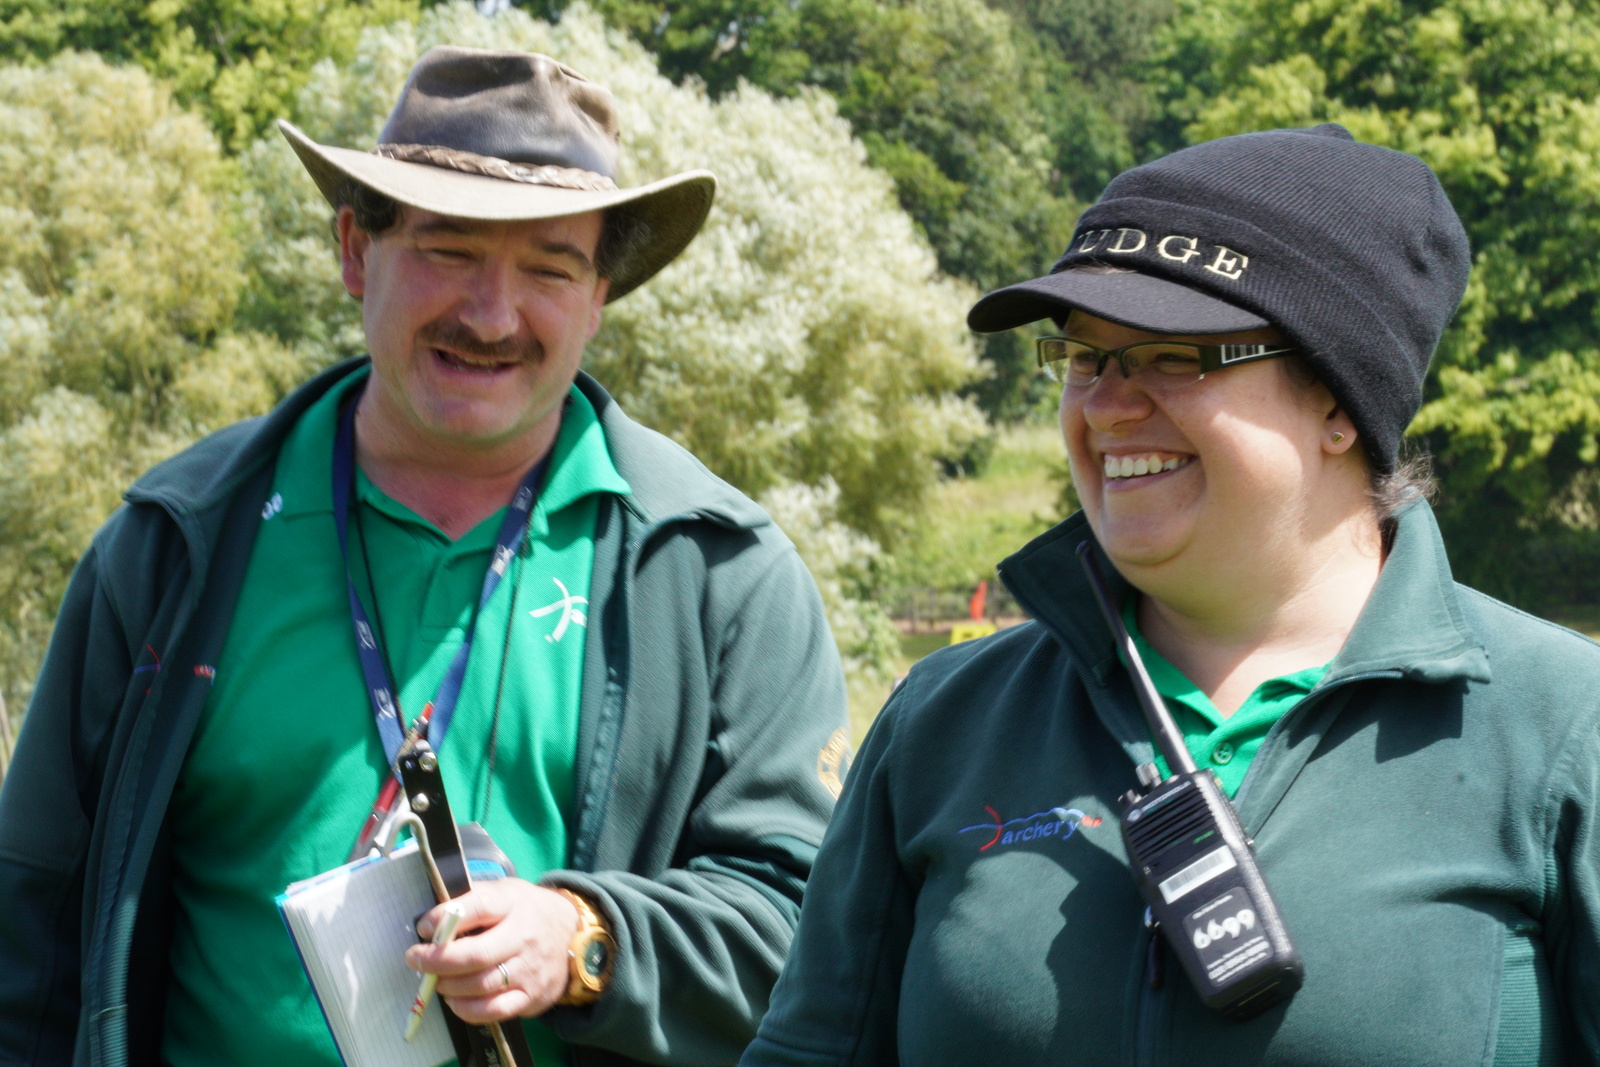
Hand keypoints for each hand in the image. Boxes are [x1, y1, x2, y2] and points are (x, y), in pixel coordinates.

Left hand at [405, 879, 579, 1021]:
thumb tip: (433, 921)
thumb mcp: (506, 891)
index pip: (479, 907)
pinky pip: (495, 1010)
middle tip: (416, 959)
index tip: (423, 927)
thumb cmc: (527, 911)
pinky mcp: (531, 995)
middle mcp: (524, 937)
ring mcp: (529, 969)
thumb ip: (473, 900)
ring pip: (481, 985)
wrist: (573, 934)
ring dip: (448, 986)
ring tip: (435, 980)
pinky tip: (455, 1000)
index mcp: (514, 904)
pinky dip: (467, 1009)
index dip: (445, 918)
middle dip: (438, 960)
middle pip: (476, 955)